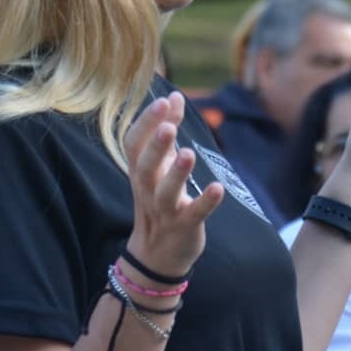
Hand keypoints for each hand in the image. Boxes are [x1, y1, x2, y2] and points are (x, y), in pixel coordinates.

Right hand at [123, 92, 223, 277]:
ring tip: (189, 153)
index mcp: (140, 170)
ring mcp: (165, 210)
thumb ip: (167, 128)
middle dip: (156, 146)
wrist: (157, 254)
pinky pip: (193, 214)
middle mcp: (147, 189)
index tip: (162, 102)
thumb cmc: (159, 198)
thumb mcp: (160, 163)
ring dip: (177, 173)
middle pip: (145, 166)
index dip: (145, 123)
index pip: (133, 144)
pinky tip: (217, 188)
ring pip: (165, 192)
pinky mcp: (184, 227)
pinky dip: (205, 202)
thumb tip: (174, 95)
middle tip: (169, 126)